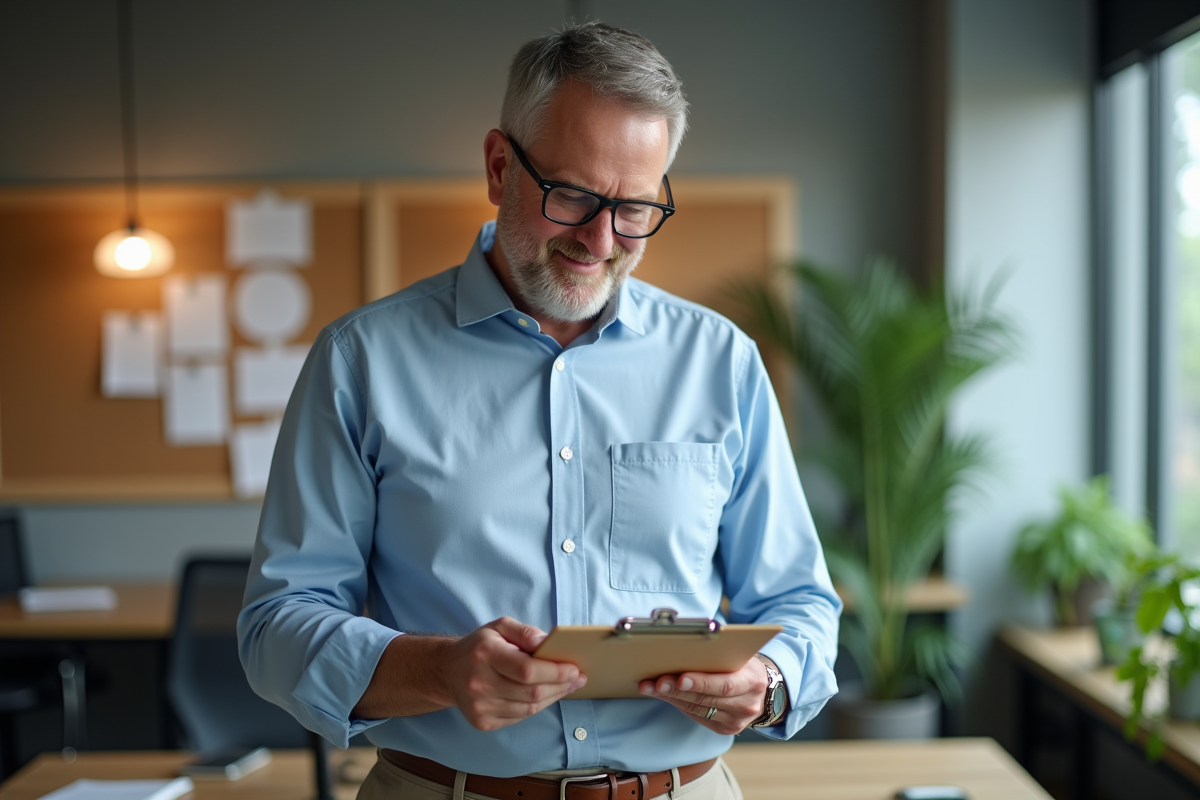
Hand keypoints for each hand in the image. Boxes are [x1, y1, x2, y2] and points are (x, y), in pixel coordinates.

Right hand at [444, 616, 587, 731]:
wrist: (449, 671)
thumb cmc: (480, 646)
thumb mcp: (500, 627)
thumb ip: (525, 632)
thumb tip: (547, 642)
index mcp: (484, 654)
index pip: (527, 670)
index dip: (555, 672)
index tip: (574, 669)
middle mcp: (479, 683)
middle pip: (531, 692)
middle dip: (560, 685)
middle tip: (577, 678)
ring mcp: (479, 706)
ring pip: (529, 708)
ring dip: (553, 697)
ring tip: (567, 686)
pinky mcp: (482, 722)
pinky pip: (520, 717)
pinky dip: (537, 706)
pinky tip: (546, 696)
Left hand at [637, 655, 768, 734]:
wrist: (762, 689)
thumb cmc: (744, 664)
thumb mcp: (740, 655)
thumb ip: (719, 653)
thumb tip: (681, 647)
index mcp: (753, 681)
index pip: (726, 685)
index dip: (702, 683)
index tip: (680, 678)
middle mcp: (747, 705)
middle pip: (707, 699)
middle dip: (677, 690)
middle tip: (656, 682)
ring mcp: (736, 721)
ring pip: (697, 709)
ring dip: (671, 697)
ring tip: (649, 687)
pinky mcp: (725, 729)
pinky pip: (697, 716)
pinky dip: (678, 704)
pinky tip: (662, 694)